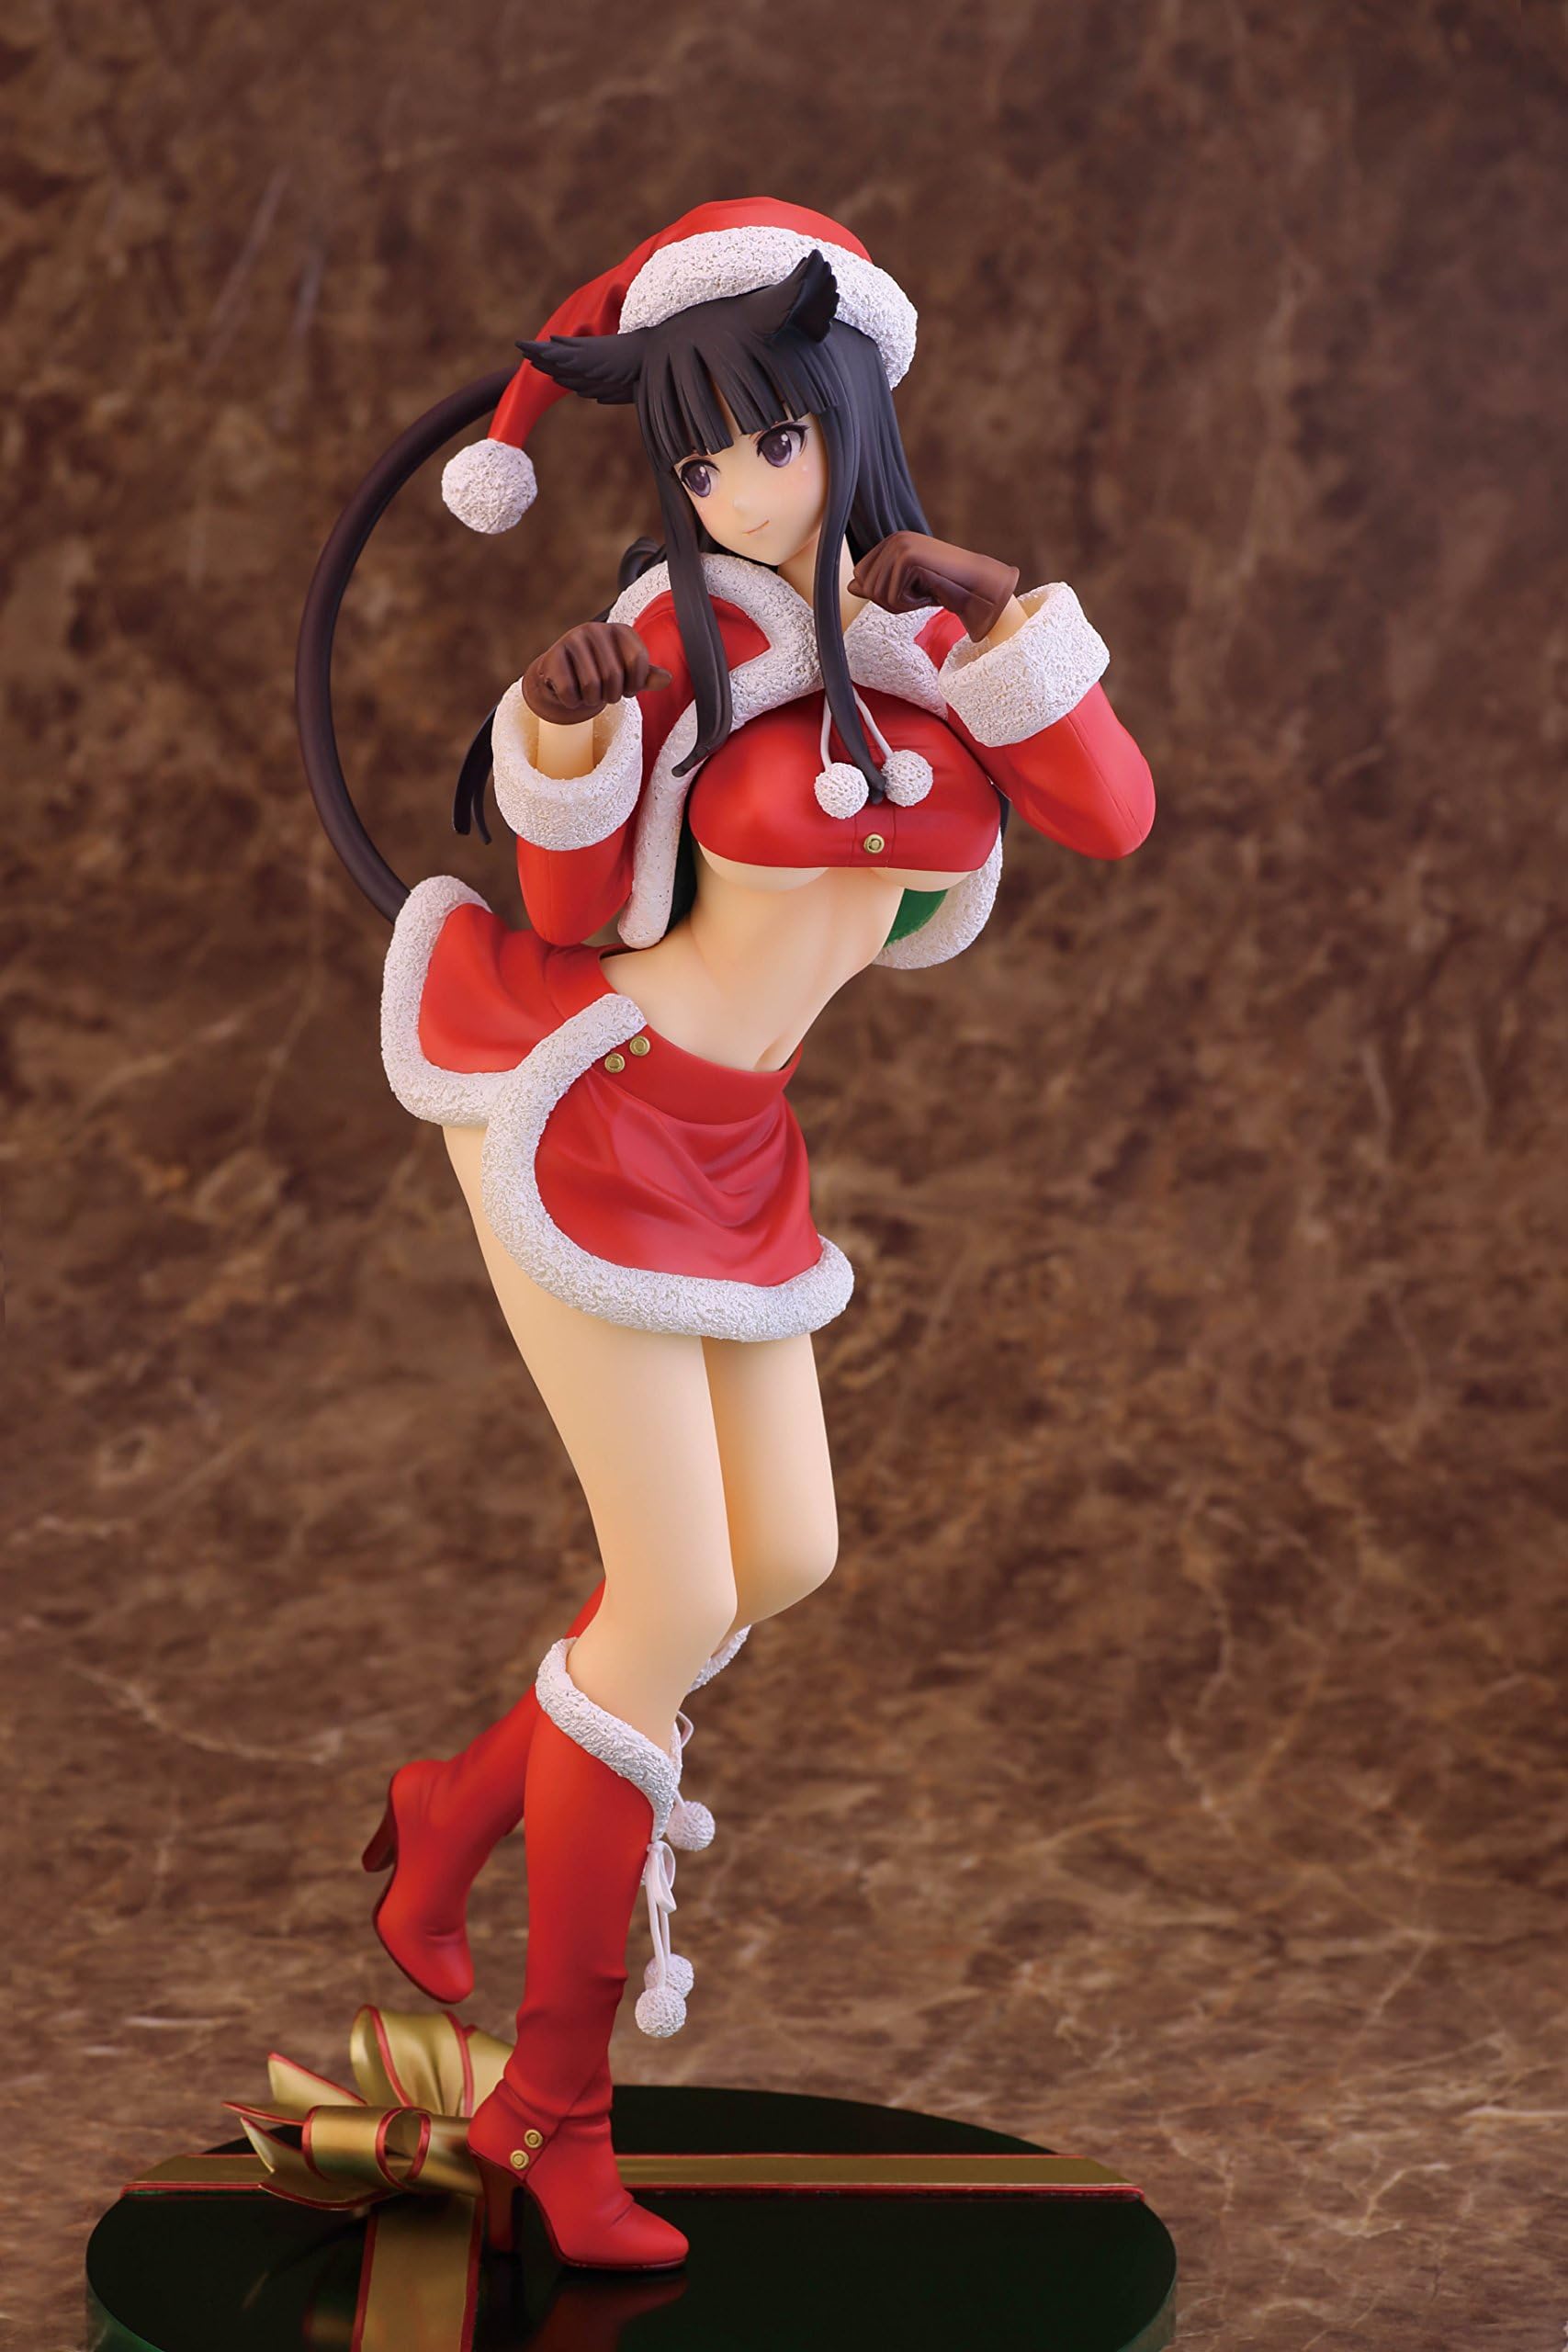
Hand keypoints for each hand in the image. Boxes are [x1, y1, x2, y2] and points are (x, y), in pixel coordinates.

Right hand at [522, 622, 671, 724]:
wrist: (565, 676)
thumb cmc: (601, 673)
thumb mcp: (629, 675)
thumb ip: (648, 677)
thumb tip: (667, 679)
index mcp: (620, 630)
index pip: (638, 659)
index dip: (635, 684)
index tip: (628, 688)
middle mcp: (596, 629)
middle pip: (613, 675)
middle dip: (612, 695)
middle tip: (606, 694)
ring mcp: (572, 639)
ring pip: (591, 685)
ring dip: (592, 699)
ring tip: (589, 693)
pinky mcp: (553, 655)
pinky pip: (569, 691)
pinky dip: (572, 701)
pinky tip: (571, 691)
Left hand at [848, 531, 1019, 642]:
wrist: (975, 586)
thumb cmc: (943, 587)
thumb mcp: (904, 588)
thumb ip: (878, 585)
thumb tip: (849, 587)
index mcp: (890, 543)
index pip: (861, 577)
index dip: (881, 595)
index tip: (908, 590)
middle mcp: (893, 540)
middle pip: (867, 587)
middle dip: (891, 602)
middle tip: (919, 593)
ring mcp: (900, 546)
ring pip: (878, 594)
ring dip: (903, 604)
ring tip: (925, 591)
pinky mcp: (908, 558)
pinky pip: (894, 597)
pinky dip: (912, 604)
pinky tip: (930, 590)